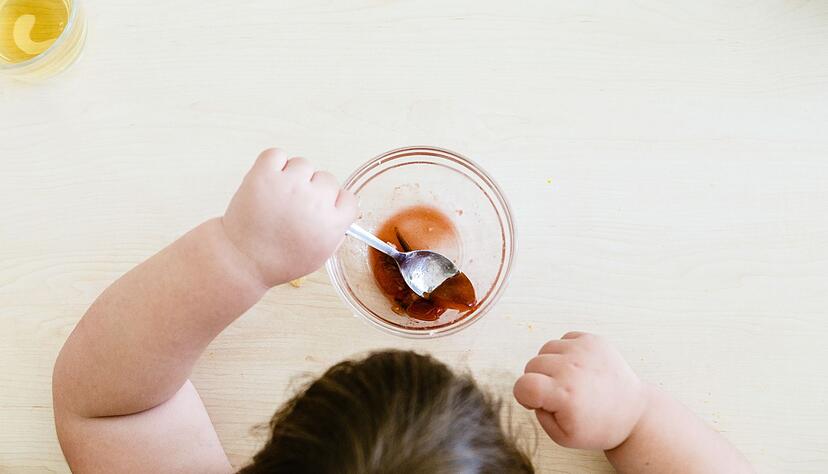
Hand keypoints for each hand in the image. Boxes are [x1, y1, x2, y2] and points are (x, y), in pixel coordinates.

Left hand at [222, 148, 357, 286]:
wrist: (242, 260)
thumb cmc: (279, 261)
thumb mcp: (319, 256)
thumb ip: (335, 232)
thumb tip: (341, 210)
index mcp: (332, 223)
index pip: (348, 199)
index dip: (334, 203)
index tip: (323, 208)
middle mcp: (314, 201)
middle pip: (327, 179)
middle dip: (313, 190)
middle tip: (295, 206)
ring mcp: (289, 185)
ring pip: (303, 164)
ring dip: (293, 176)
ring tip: (278, 196)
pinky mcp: (264, 174)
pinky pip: (277, 154)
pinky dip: (273, 164)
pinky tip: (269, 182)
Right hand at [513, 332, 648, 449]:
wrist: (633, 412)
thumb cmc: (598, 427)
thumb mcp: (562, 437)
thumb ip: (538, 414)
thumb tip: (531, 390)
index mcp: (564, 395)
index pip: (523, 385)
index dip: (523, 396)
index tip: (535, 402)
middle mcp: (573, 369)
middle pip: (531, 364)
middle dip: (537, 380)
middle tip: (557, 394)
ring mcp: (584, 350)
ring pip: (545, 349)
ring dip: (550, 364)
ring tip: (568, 380)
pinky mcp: (593, 340)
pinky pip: (563, 340)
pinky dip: (565, 353)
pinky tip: (578, 368)